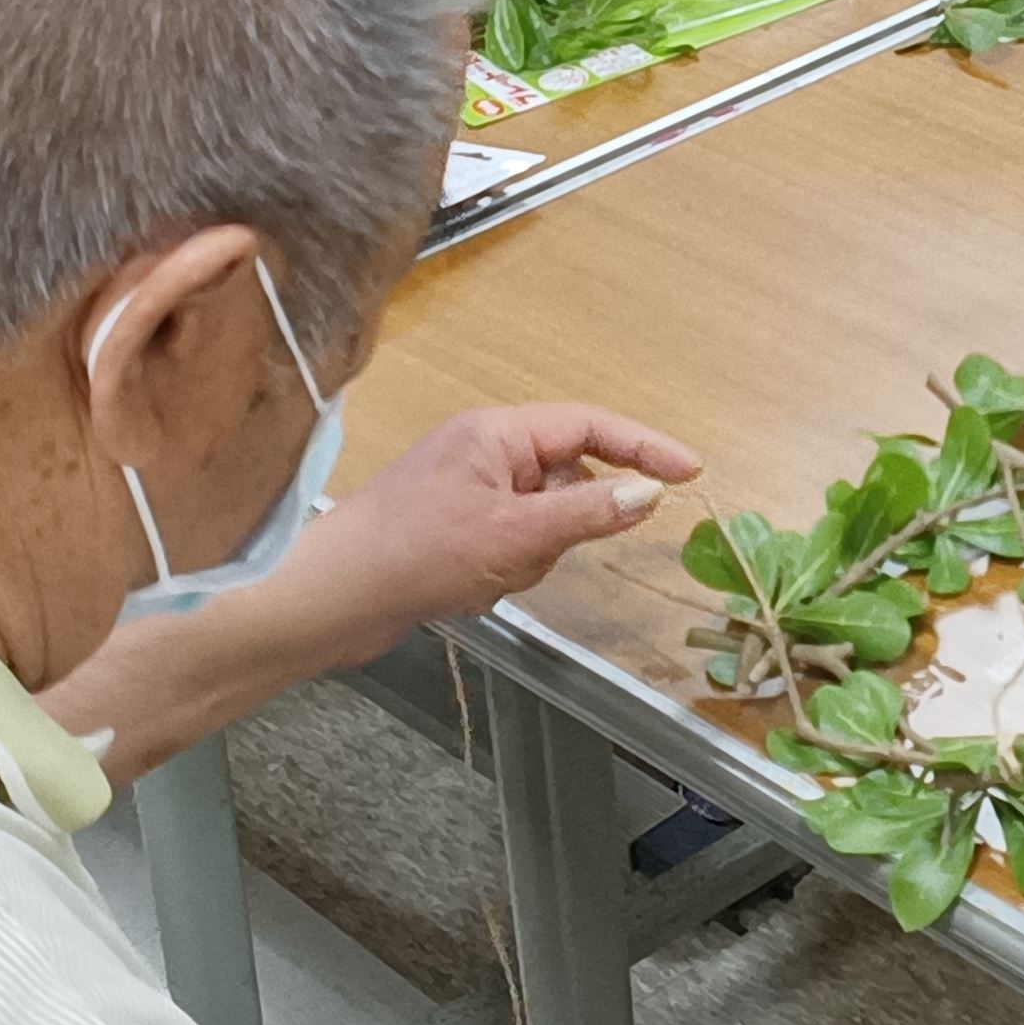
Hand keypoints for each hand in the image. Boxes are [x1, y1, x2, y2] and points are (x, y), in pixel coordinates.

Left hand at [275, 401, 702, 667]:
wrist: (331, 598)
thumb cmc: (418, 552)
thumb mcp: (515, 535)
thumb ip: (589, 513)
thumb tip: (650, 492)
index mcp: (500, 432)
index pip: (592, 426)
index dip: (646, 447)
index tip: (692, 472)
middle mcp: (488, 452)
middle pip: (568, 481)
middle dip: (559, 529)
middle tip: (522, 555)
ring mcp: (471, 492)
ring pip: (543, 523)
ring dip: (528, 558)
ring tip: (482, 577)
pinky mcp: (456, 530)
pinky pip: (513, 546)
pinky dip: (503, 572)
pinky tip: (465, 591)